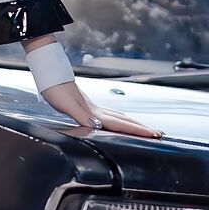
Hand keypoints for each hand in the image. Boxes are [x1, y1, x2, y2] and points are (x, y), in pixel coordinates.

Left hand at [41, 80, 164, 139]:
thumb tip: (97, 125)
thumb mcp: (66, 104)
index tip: (153, 134)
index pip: (119, 123)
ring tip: (144, 129)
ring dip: (133, 124)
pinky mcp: (87, 106)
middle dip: (142, 128)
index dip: (136, 130)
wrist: (50, 75)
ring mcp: (93, 107)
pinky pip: (110, 115)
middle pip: (124, 120)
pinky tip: (117, 122)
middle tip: (158, 134)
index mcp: (94, 112)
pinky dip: (119, 120)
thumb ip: (82, 115)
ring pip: (119, 117)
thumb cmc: (55, 89)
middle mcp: (97, 109)